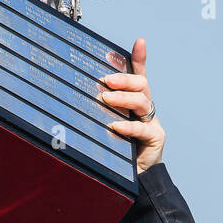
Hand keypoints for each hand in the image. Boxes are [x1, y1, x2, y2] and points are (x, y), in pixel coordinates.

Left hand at [100, 37, 165, 173]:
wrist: (131, 180)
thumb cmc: (113, 152)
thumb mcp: (102, 127)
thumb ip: (94, 113)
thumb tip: (67, 97)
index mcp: (134, 103)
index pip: (138, 76)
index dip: (139, 59)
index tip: (139, 42)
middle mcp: (145, 110)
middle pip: (141, 85)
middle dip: (124, 79)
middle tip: (105, 80)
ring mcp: (152, 123)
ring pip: (143, 102)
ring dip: (124, 98)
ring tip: (106, 99)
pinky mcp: (155, 138)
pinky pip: (143, 128)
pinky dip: (128, 126)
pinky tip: (115, 126)